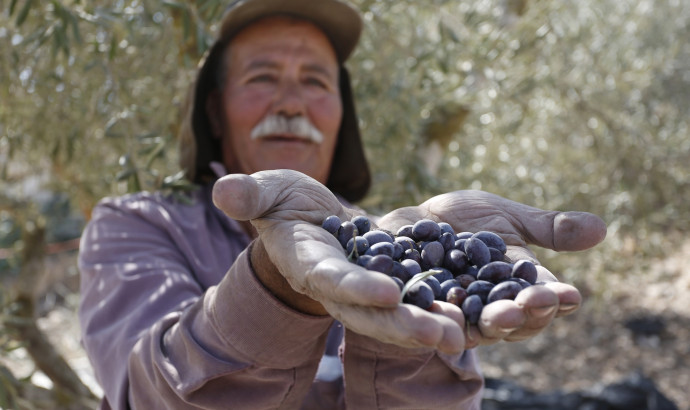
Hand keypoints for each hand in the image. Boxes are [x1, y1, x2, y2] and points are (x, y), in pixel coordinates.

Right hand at [213, 170, 465, 353]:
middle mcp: (340, 286)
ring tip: (459, 336)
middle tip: (438, 335)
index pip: (332, 279)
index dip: (355, 287)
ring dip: (427, 326)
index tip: (386, 293)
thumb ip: (249, 195)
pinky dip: (439, 308)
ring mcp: (367, 289)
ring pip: (397, 315)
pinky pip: (417, 298)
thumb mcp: (267, 192)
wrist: (309, 222)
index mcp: (310, 264)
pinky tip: (469, 316)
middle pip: (369, 313)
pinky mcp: (391, 281)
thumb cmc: (284, 204)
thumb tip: (223, 191)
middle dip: (401, 325)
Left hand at [378, 190, 606, 347]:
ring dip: (492, 324)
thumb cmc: (465, 219)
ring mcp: (454, 312)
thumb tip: (602, 228)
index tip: (570, 295)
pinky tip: (446, 312)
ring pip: (476, 327)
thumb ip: (547, 228)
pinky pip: (430, 316)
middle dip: (524, 315)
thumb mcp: (508, 217)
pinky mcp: (419, 309)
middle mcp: (488, 307)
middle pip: (511, 321)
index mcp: (514, 287)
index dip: (554, 300)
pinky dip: (440, 315)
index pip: (540, 299)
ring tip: (503, 317)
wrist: (412, 220)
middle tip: (532, 305)